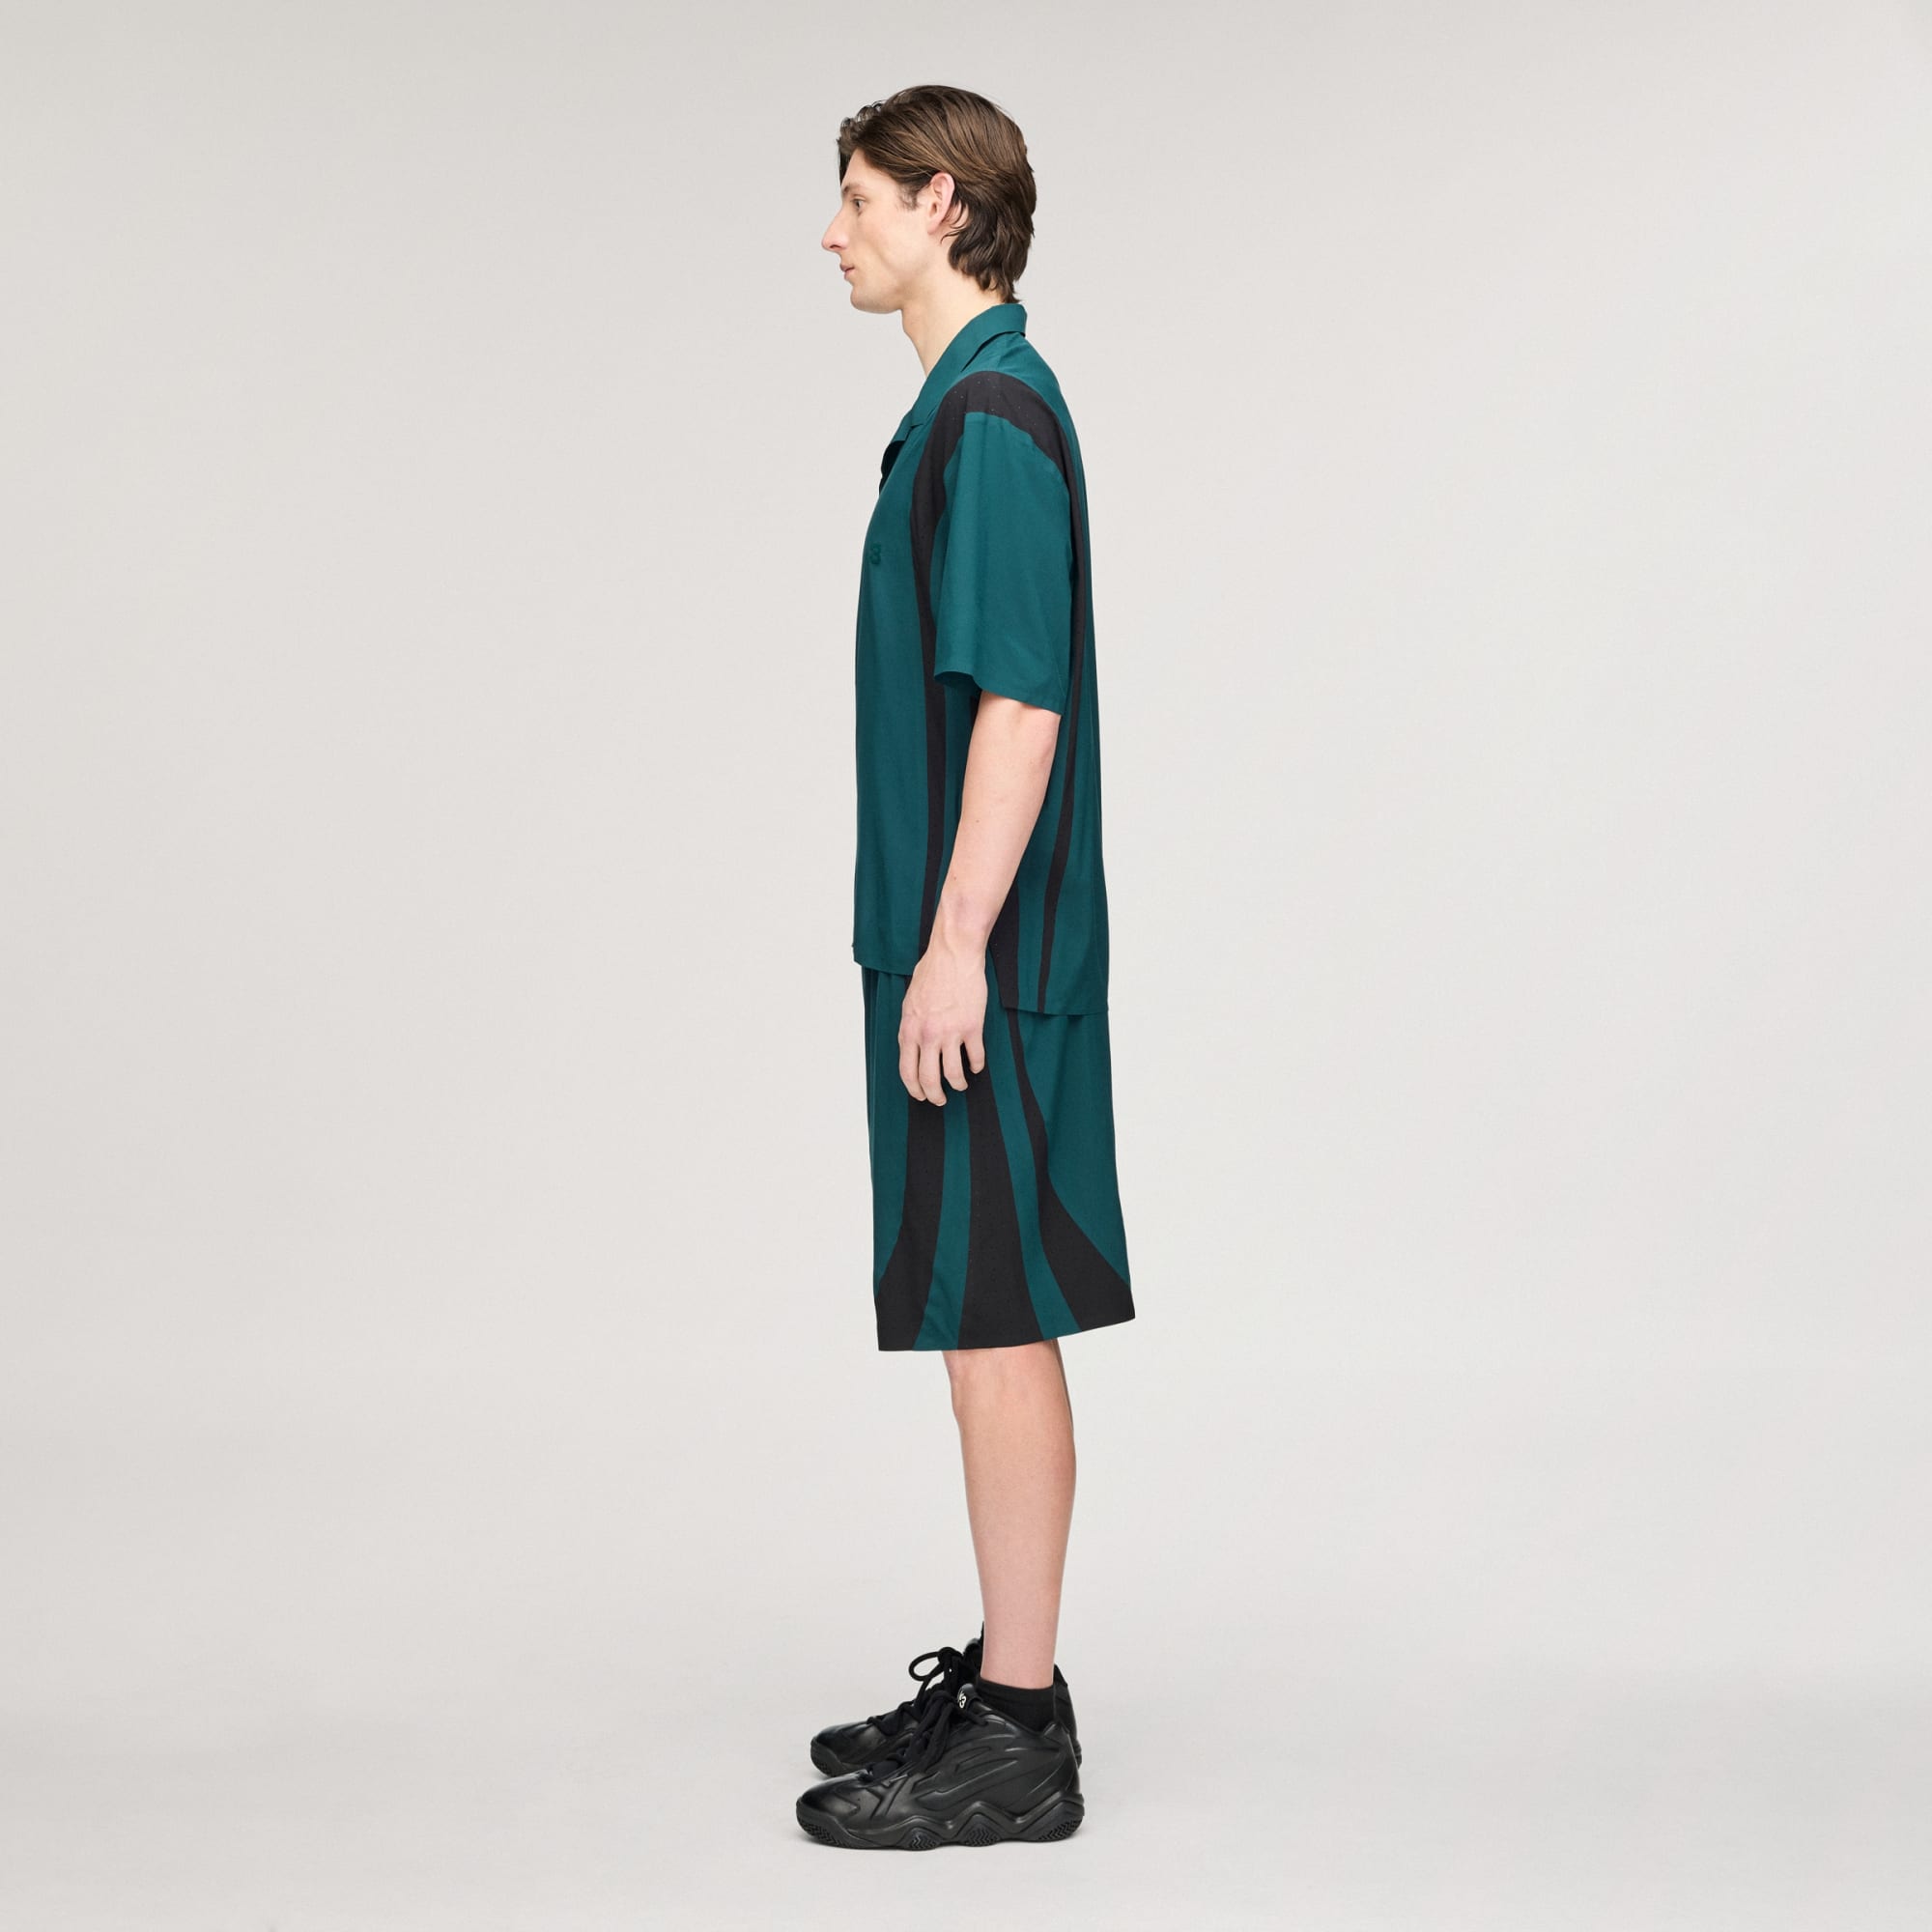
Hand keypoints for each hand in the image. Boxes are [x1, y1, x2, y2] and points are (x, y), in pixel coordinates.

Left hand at [898, 935, 988, 1104]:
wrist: (953, 955)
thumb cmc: (931, 974)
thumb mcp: (910, 1002)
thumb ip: (910, 1026)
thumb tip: (911, 1045)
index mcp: (909, 1030)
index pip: (907, 1071)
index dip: (914, 1089)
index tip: (921, 1095)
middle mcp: (927, 1035)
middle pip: (929, 1079)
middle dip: (935, 1096)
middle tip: (940, 1100)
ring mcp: (950, 1032)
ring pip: (953, 1074)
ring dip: (959, 1084)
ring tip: (962, 1084)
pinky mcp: (972, 1027)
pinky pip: (975, 1057)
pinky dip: (977, 1065)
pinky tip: (976, 1065)